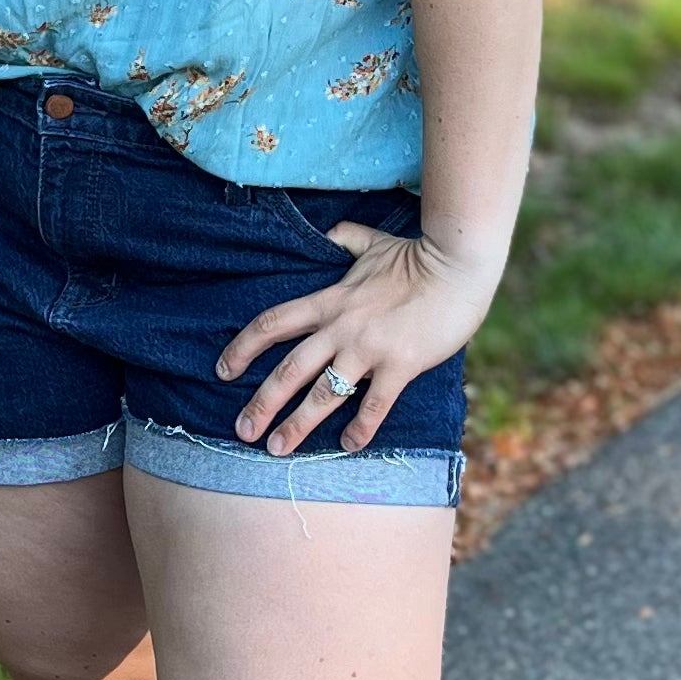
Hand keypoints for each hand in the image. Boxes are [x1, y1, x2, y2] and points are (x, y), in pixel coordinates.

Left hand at [215, 217, 494, 456]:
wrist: (457, 265)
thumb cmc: (418, 255)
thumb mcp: (374, 243)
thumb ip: (347, 238)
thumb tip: (331, 231)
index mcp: (330, 300)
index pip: (273, 323)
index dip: (243, 348)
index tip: (223, 371)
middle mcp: (341, 327)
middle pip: (289, 369)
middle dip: (261, 403)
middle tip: (242, 430)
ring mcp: (369, 348)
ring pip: (323, 394)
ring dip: (297, 425)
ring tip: (277, 448)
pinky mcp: (400, 364)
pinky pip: (374, 405)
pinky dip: (360, 429)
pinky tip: (349, 447)